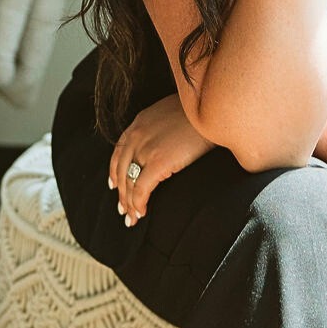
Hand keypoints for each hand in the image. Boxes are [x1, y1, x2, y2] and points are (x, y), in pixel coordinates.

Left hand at [108, 94, 215, 226]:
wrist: (212, 109)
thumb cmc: (200, 112)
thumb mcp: (171, 112)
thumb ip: (160, 126)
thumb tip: (164, 141)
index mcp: (140, 122)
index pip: (119, 151)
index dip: (115, 171)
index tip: (114, 185)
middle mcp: (137, 135)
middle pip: (121, 170)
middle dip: (121, 193)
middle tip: (123, 209)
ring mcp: (146, 149)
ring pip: (128, 182)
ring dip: (129, 203)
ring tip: (132, 218)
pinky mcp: (158, 162)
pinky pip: (141, 189)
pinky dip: (139, 204)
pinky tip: (142, 212)